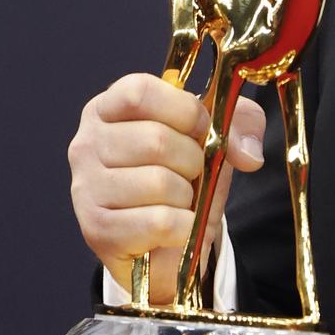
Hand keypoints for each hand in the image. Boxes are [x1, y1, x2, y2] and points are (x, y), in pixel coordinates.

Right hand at [68, 72, 265, 306]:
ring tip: (179, 201)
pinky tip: (175, 227)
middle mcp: (86, 143)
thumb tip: (248, 155)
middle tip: (191, 175)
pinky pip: (159, 221)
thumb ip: (241, 123)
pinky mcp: (97, 229)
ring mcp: (86, 187)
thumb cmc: (183, 177)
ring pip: (158, 183)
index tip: (202, 129)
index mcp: (108, 109)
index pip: (139, 92)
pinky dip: (183, 226)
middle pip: (155, 140)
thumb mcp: (214, 137)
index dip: (185, 110)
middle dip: (193, 161)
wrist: (166, 242)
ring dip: (186, 197)